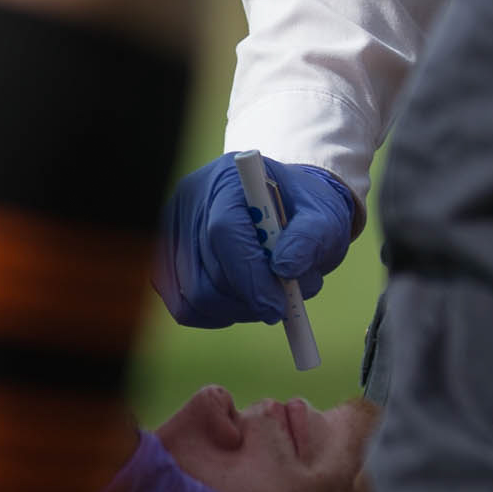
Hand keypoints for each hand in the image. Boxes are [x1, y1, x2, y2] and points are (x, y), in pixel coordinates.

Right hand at [153, 154, 360, 328]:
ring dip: (239, 308)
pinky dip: (220, 314)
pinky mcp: (168, 263)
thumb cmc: (305, 213)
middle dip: (248, 298)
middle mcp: (190, 201)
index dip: (250, 275)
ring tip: (272, 293)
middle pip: (205, 271)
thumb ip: (310, 238)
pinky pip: (186, 308)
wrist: (287, 214)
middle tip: (282, 303)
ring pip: (193, 296)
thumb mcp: (324, 217)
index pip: (225, 230)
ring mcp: (172, 232)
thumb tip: (286, 268)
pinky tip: (248, 300)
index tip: (277, 306)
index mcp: (229, 177)